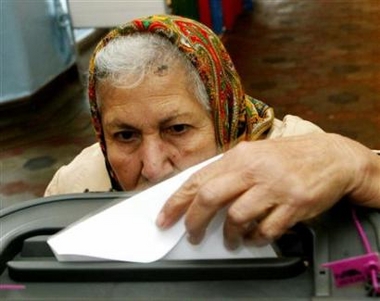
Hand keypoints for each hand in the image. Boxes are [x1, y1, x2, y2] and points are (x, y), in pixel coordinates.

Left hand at [156, 133, 379, 248]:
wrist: (330, 156)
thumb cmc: (286, 157)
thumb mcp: (253, 154)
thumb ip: (227, 171)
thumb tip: (198, 193)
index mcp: (239, 156)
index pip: (198, 180)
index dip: (177, 201)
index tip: (165, 217)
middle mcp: (254, 169)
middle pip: (210, 197)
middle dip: (195, 221)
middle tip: (192, 234)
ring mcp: (275, 186)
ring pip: (237, 217)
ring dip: (229, 234)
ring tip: (231, 239)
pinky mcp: (294, 204)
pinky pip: (266, 230)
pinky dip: (255, 239)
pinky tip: (254, 237)